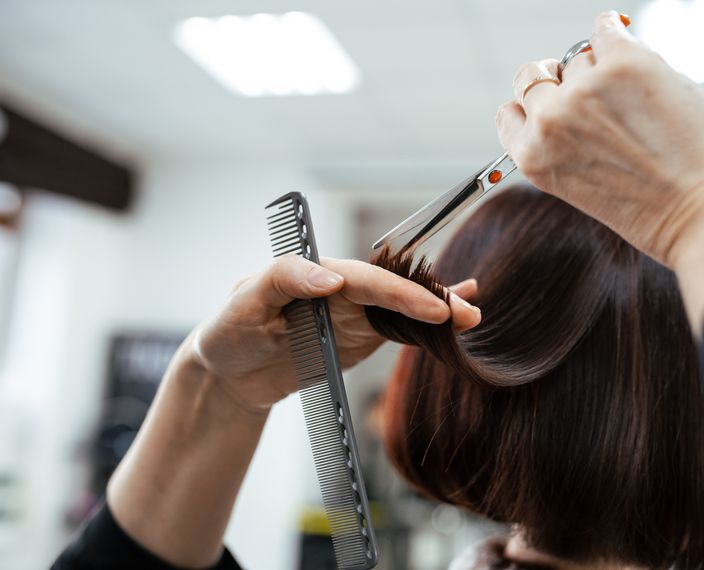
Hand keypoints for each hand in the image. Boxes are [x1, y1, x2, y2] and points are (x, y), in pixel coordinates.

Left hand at [191, 254, 479, 410]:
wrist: (231, 375)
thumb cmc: (229, 330)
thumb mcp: (243, 301)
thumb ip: (284, 278)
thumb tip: (332, 277)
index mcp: (317, 271)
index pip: (365, 278)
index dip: (399, 291)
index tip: (428, 305)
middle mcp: (341, 289)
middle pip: (393, 290)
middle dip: (431, 297)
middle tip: (465, 309)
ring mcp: (353, 314)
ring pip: (402, 309)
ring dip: (438, 311)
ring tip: (472, 315)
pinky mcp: (360, 339)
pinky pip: (397, 331)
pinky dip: (426, 327)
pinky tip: (454, 323)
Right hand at [496, 10, 703, 264]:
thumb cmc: (653, 210)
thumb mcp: (583, 188)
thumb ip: (562, 146)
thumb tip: (567, 92)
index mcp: (532, 157)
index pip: (508, 113)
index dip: (532, 108)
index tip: (554, 107)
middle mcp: (549, 119)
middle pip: (532, 76)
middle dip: (556, 82)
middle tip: (588, 92)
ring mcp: (585, 88)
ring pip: (577, 57)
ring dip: (600, 69)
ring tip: (635, 101)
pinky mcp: (626, 62)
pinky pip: (605, 28)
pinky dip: (614, 33)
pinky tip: (630, 50)